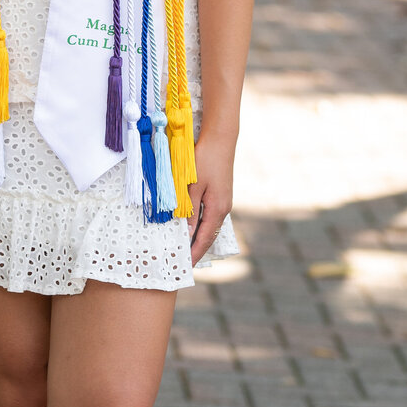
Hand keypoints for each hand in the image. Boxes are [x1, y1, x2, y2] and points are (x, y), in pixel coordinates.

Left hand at [187, 131, 233, 264]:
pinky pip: (209, 217)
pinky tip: (191, 228)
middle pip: (208, 236)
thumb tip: (186, 233)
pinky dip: (200, 226)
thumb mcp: (193, 186)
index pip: (204, 239)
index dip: (194, 254)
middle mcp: (223, 209)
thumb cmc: (204, 160)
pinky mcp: (220, 195)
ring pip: (209, 226)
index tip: (185, 267)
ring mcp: (223, 202)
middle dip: (196, 250)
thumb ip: (189, 210)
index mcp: (217, 209)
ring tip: (185, 249)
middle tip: (182, 263)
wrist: (220, 139)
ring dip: (198, 238)